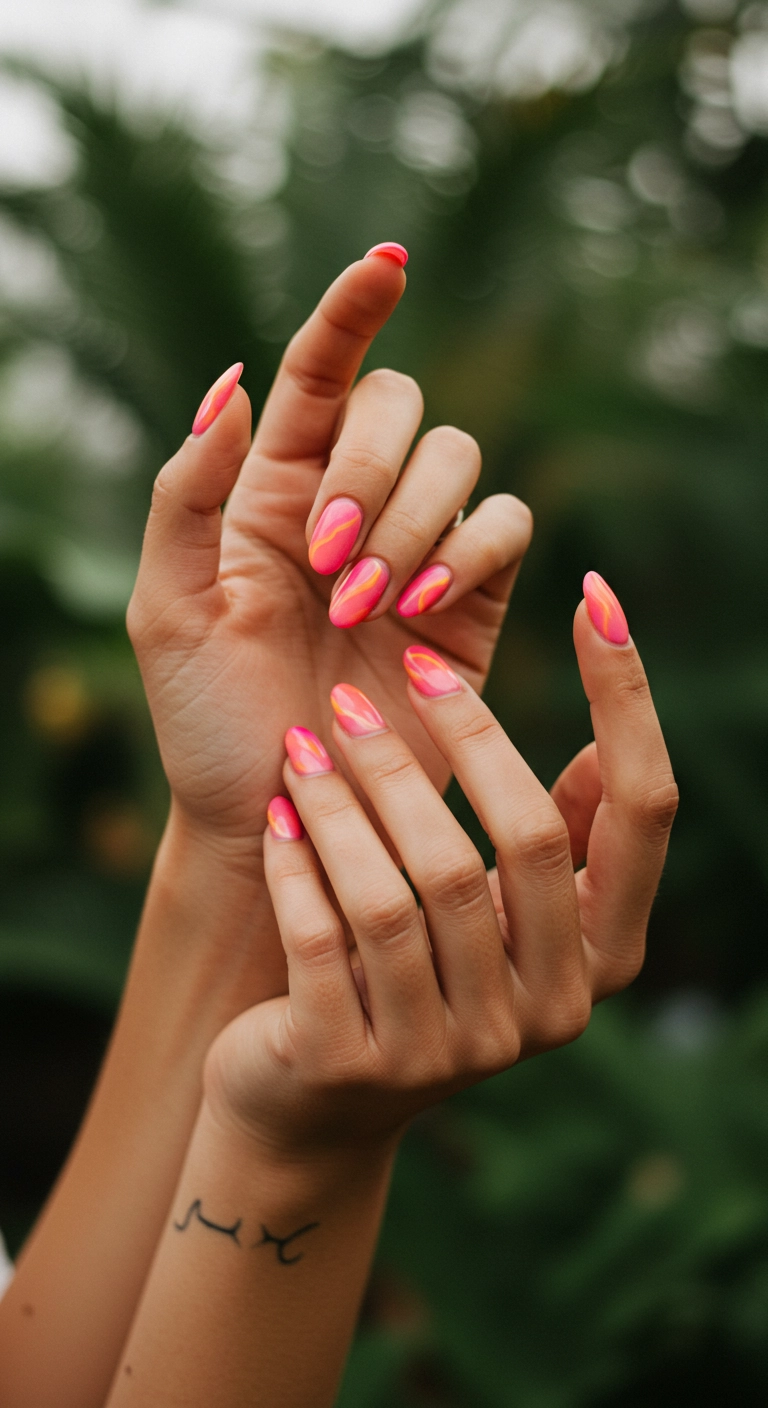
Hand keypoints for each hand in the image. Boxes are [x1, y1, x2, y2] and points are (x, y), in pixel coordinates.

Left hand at [127, 251, 531, 866]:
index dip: (352, 309)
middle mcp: (351, 506)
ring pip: (458, 459)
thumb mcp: (167, 610)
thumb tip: (238, 381)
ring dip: (413, 519)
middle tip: (328, 564)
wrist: (279, 817)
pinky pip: (508, 526)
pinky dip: (476, 545)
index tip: (387, 262)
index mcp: (270, 494)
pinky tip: (428, 601)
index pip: (319, 373)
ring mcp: (417, 550)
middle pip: (397, 406)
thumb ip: (189, 494)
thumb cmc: (206, 722)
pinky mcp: (474, 601)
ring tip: (366, 607)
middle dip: (370, 470)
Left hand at [203, 575, 676, 1158]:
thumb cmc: (416, 974)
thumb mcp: (499, 916)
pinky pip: (324, 935)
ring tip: (312, 734)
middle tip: (395, 674)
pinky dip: (300, 860)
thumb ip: (556, 849)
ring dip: (358, 795)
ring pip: (410, 890)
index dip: (628, 697)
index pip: (643, 812)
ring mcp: (450, 1050)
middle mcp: (545, 1012)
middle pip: (520, 843)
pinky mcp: (352, 1062)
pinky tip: (278, 806)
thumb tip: (599, 753)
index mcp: (601, 958)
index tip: (598, 593)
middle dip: (459, 740)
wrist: (311, 1107)